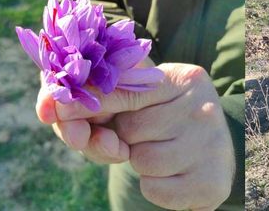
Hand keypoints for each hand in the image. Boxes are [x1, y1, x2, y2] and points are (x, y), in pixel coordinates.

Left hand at [36, 63, 234, 210]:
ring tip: (164, 152)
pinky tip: (174, 173)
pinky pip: (155, 189)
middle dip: (126, 138)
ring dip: (141, 162)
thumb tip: (53, 105)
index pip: (127, 90)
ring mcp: (211, 145)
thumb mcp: (148, 96)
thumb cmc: (169, 120)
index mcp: (187, 79)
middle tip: (144, 136)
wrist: (215, 155)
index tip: (58, 109)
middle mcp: (204, 108)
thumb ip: (109, 94)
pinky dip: (155, 186)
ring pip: (143, 160)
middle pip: (131, 129)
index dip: (91, 102)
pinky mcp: (211, 181)